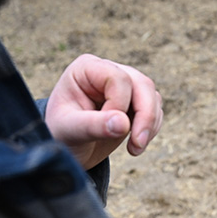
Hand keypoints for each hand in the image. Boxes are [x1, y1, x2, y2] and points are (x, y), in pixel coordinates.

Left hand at [43, 54, 162, 169]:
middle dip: (145, 116)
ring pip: (152, 96)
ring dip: (149, 124)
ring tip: (134, 149)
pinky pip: (155, 109)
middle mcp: (108, 71)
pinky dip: (151, 128)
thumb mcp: (69, 131)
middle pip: (142, 84)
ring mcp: (124, 85)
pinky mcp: (134, 101)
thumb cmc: (61, 134)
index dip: (118, 105)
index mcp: (86, 69)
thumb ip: (93, 125)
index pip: (118, 78)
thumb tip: (123, 124)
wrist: (67, 147)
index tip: (104, 129)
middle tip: (137, 144)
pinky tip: (135, 144)